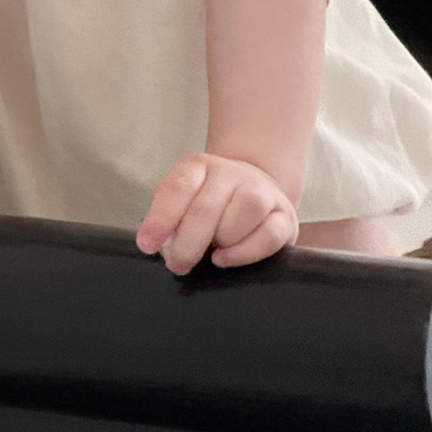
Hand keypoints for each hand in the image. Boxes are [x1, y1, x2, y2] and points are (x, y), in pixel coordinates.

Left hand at [135, 152, 298, 274]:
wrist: (254, 186)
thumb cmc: (208, 202)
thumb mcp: (183, 200)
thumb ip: (167, 218)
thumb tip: (154, 244)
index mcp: (198, 166)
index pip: (178, 187)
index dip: (160, 219)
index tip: (147, 245)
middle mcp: (230, 173)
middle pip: (207, 206)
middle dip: (187, 242)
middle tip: (177, 264)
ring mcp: (261, 191)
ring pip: (247, 208)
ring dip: (223, 238)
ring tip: (211, 254)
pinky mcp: (284, 216)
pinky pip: (269, 234)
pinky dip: (245, 252)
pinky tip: (225, 259)